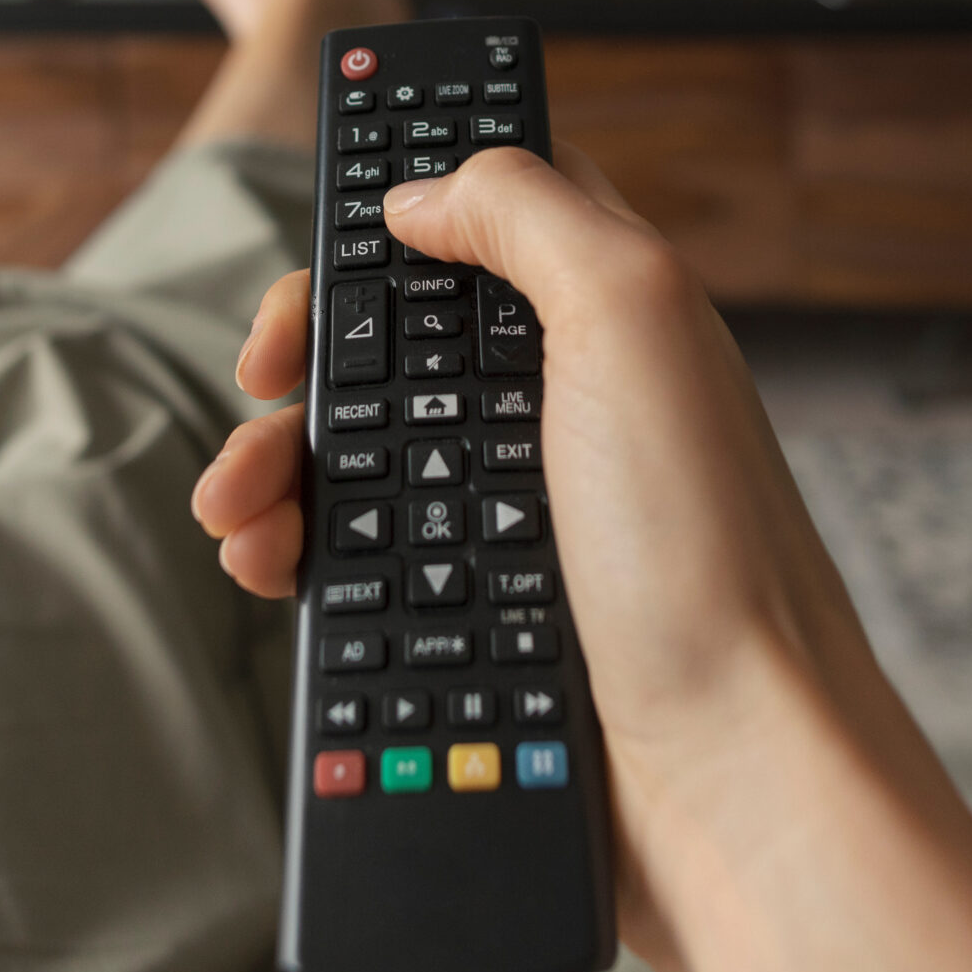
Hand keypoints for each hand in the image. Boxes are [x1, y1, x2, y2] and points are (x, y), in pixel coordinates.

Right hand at [192, 145, 971, 971]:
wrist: (731, 782)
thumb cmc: (711, 557)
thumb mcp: (634, 318)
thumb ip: (529, 213)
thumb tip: (420, 189)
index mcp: (604, 322)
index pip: (484, 220)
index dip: (402, 206)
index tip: (332, 226)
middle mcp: (560, 413)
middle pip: (392, 339)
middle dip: (310, 348)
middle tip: (269, 371)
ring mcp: (514, 521)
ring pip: (355, 456)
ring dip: (274, 463)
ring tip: (240, 502)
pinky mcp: (474, 620)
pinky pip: (354, 563)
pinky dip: (292, 553)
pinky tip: (268, 567)